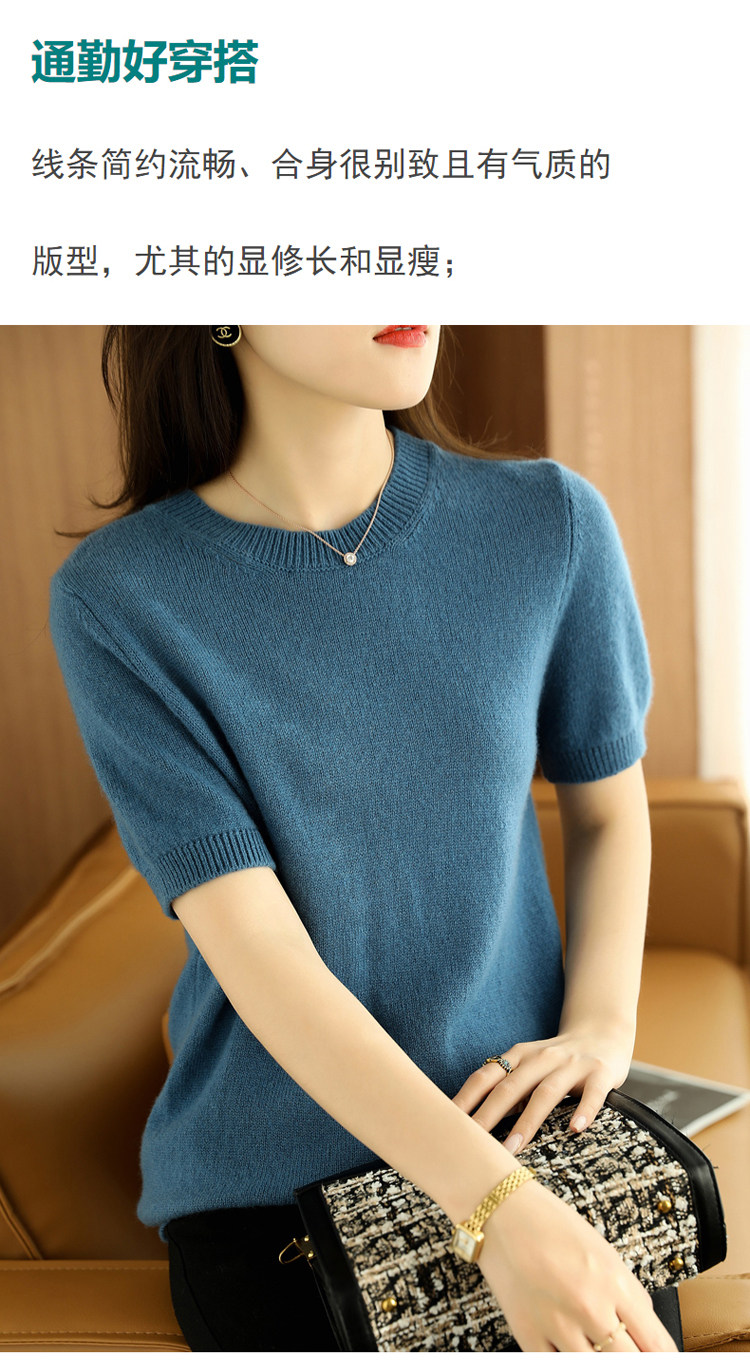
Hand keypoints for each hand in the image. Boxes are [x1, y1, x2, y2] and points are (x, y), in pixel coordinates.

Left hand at [452, 1025, 633, 1153]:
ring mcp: (571, 1064)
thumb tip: (474, 1124)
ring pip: (545, 1093)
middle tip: (471, 1143)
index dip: (465, 1099)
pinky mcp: (600, 1073)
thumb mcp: (528, 1067)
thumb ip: (507, 1089)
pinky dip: (584, 1111)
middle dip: (488, 1116)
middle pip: (510, 1088)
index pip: (485, 1077)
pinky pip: (592, 1094)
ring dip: (526, 1122)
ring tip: (512, 1149)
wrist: (603, 1033)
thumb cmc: (557, 1060)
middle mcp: (541, 1057)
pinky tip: (575, 1129)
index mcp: (518, 1056)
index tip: (446, 1122)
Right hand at [477, 1176, 677, 1351]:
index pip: (657, 1345)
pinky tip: (569, 1350)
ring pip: (592, 1369)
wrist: (502, 1210)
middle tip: (631, 1355)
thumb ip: (629, 1295)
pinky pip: (555, 1366)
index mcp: (615, 1281)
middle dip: (636, 1362)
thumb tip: (646, 1334)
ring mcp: (557, 1323)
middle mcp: (589, 1306)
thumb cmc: (553, 1225)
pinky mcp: (527, 1333)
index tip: (666, 1364)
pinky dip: (565, 1361)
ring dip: (600, 1361)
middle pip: (630, 1363)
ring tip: (597, 1348)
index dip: (667, 1363)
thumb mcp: (605, 1252)